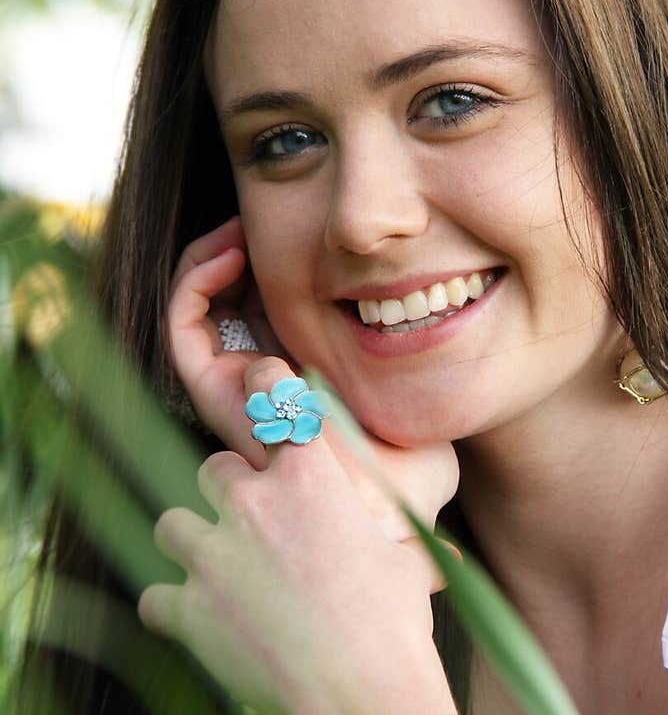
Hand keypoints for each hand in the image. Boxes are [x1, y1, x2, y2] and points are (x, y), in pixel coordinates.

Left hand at [138, 357, 457, 714]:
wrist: (359, 696)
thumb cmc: (394, 628)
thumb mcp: (404, 567)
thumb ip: (393, 547)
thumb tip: (438, 562)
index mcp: (312, 477)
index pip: (273, 396)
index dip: (261, 385)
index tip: (256, 384)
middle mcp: (253, 503)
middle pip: (212, 469)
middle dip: (226, 494)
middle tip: (251, 526)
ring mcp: (212, 555)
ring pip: (172, 524)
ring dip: (191, 544)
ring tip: (216, 573)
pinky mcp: (186, 608)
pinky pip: (155, 598)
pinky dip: (171, 611)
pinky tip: (197, 627)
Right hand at [165, 217, 459, 541]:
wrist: (380, 495)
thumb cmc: (409, 460)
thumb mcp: (417, 392)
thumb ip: (423, 367)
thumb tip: (438, 318)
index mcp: (302, 377)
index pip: (269, 307)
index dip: (272, 261)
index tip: (300, 231)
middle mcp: (260, 381)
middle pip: (231, 300)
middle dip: (239, 249)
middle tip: (260, 218)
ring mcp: (232, 385)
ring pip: (197, 308)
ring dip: (209, 256)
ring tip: (240, 228)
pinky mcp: (211, 387)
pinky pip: (182, 324)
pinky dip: (195, 279)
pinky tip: (232, 252)